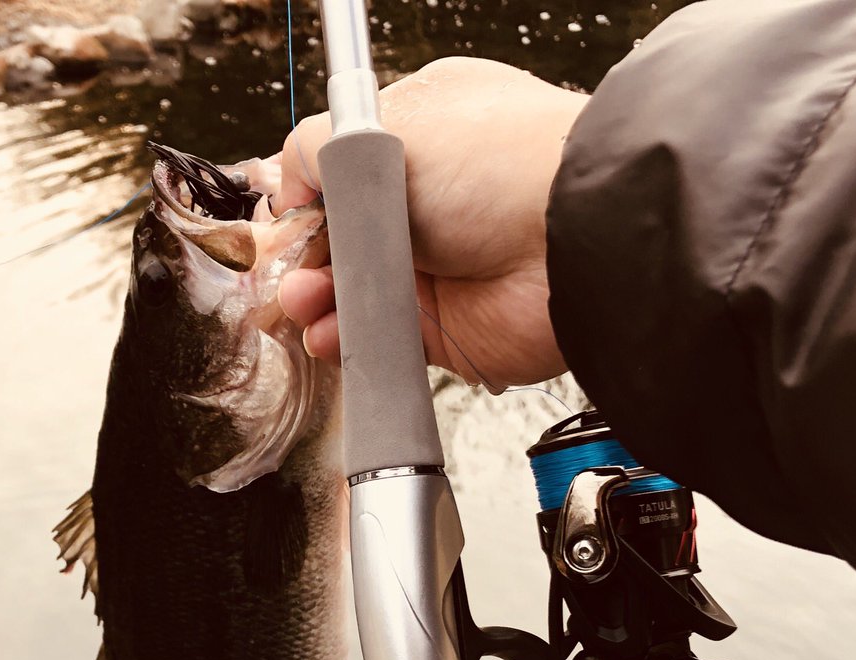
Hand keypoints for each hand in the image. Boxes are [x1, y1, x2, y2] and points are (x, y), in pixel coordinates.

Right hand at [274, 57, 587, 387]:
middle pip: (338, 240)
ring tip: (305, 302)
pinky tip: (331, 333)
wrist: (570, 239)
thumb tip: (285, 183)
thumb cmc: (500, 163)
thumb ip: (318, 148)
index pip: (340, 174)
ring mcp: (434, 268)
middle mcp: (425, 203)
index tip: (285, 221)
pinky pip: (379, 337)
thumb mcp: (388, 125)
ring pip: (352, 293)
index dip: (306, 201)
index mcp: (416, 139)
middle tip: (290, 270)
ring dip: (318, 300)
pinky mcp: (442, 329)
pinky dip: (348, 339)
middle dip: (305, 257)